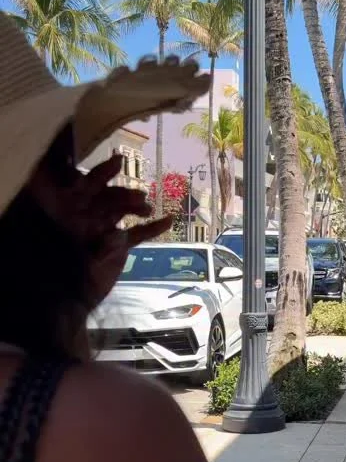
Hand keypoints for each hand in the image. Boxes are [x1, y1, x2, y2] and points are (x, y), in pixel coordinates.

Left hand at [31, 152, 173, 305]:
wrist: (71, 299)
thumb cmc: (60, 269)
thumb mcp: (66, 243)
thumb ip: (86, 234)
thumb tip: (110, 224)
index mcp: (71, 209)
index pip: (87, 185)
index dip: (103, 173)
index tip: (120, 162)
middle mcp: (88, 214)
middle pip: (109, 197)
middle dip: (124, 195)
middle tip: (139, 198)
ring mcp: (106, 227)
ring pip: (124, 210)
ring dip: (137, 207)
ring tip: (147, 208)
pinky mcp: (120, 244)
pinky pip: (138, 233)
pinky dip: (152, 228)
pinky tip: (169, 220)